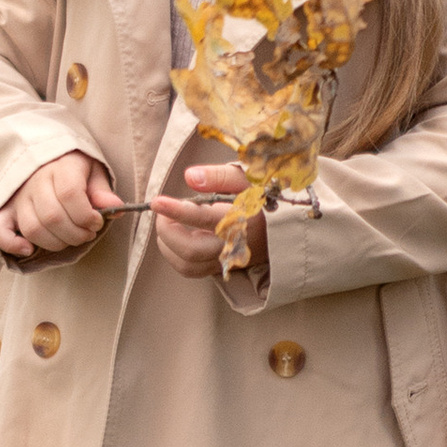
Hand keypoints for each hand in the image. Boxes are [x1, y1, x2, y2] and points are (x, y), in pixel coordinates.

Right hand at [0, 151, 122, 259]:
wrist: (43, 158)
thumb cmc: (73, 169)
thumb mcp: (93, 172)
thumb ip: (102, 191)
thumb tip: (115, 208)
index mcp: (60, 167)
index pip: (70, 194)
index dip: (86, 216)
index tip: (96, 222)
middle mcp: (35, 182)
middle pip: (53, 217)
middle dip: (76, 234)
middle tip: (87, 234)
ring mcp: (18, 198)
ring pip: (33, 229)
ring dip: (56, 243)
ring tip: (70, 239)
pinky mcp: (5, 210)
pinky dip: (12, 244)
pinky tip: (29, 250)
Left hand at [151, 161, 265, 283]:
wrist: (290, 222)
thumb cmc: (265, 194)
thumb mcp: (248, 177)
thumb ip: (219, 176)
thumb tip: (190, 177)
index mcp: (242, 219)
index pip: (202, 218)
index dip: (175, 210)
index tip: (156, 201)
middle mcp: (234, 245)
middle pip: (190, 250)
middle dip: (167, 231)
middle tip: (162, 213)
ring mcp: (228, 260)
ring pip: (188, 265)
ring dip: (168, 247)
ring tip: (167, 225)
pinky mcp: (224, 267)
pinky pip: (193, 270)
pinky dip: (177, 257)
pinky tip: (176, 239)